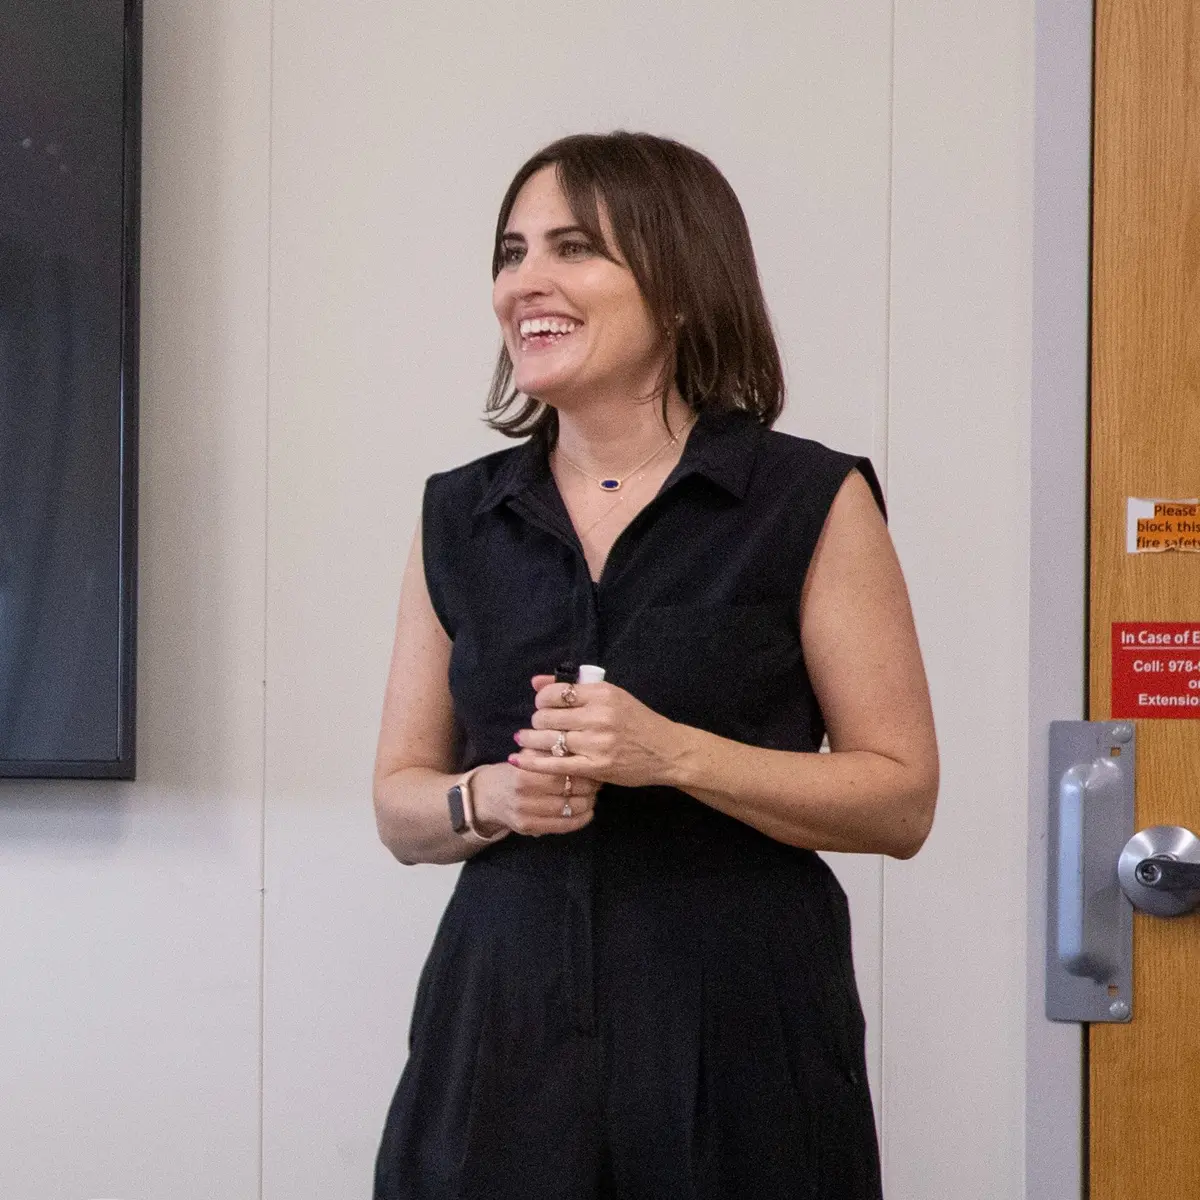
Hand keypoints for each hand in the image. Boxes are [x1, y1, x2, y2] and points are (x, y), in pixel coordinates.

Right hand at [471, 760, 598, 837]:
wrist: (487, 795)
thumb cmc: (515, 770)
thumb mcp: (528, 754)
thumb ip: (550, 749)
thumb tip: (582, 747)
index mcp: (526, 771)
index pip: (566, 771)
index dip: (585, 769)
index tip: (594, 765)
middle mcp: (525, 794)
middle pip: (572, 791)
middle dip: (591, 786)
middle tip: (598, 780)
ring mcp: (526, 814)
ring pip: (572, 810)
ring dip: (589, 802)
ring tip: (592, 794)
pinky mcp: (529, 828)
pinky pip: (565, 826)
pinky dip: (582, 819)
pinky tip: (587, 811)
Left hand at [509, 675, 686, 788]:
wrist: (666, 751)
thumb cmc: (637, 721)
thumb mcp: (612, 696)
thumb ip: (574, 688)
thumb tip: (535, 682)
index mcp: (602, 693)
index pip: (555, 693)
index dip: (541, 700)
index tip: (542, 706)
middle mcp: (599, 716)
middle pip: (547, 716)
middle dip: (536, 721)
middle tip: (536, 726)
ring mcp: (597, 743)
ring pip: (549, 740)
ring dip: (530, 741)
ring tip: (523, 741)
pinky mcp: (596, 767)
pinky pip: (556, 764)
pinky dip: (533, 763)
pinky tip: (518, 761)